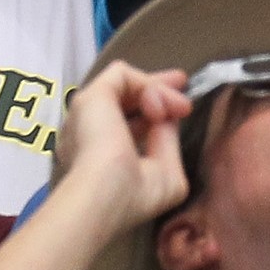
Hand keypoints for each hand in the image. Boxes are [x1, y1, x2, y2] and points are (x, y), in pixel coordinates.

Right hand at [54, 63, 190, 230]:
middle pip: (122, 99)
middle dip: (155, 88)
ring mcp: (88, 112)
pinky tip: (160, 100)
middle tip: (181, 81)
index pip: (126, 123)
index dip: (154, 112)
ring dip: (157, 89)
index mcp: (98, 154)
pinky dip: (146, 82)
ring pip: (124, 85)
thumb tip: (169, 116)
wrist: (105, 192)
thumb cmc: (134, 193)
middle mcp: (88, 131)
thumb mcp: (165, 171)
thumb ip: (167, 140)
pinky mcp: (92, 95)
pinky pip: (121, 75)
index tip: (181, 108)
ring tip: (179, 104)